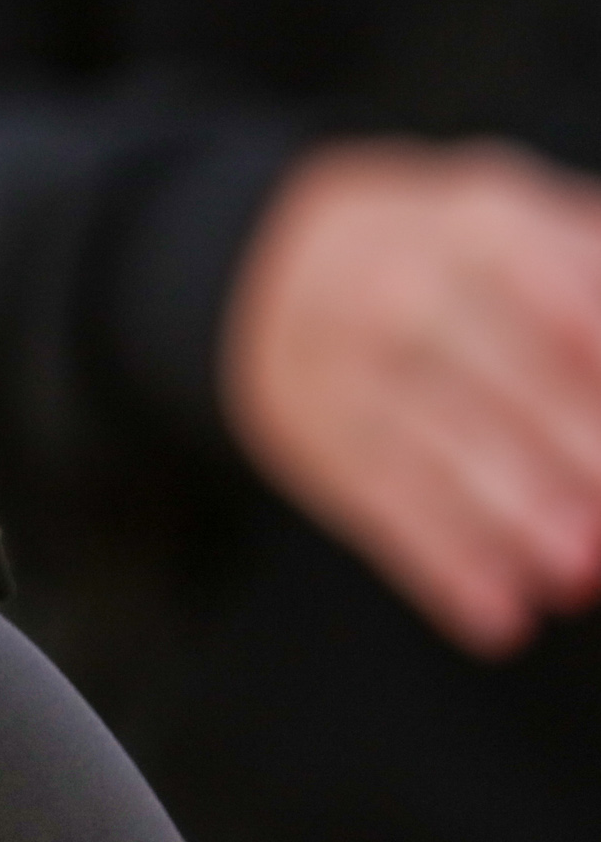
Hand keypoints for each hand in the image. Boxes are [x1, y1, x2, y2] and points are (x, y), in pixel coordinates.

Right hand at [220, 139, 600, 655]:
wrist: (272, 266)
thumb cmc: (454, 261)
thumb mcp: (528, 229)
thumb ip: (590, 273)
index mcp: (478, 227)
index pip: (548, 285)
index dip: (591, 348)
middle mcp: (398, 286)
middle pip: (484, 364)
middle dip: (562, 440)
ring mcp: (340, 364)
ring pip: (422, 440)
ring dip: (501, 514)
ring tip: (575, 573)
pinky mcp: (311, 435)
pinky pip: (373, 500)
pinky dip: (435, 562)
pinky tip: (494, 615)